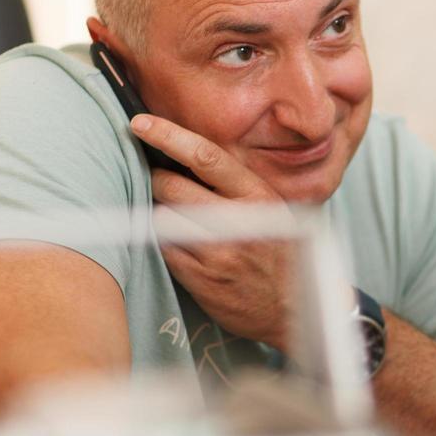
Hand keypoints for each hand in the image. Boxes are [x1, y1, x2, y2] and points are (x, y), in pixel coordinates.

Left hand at [132, 114, 295, 349]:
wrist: (296, 311)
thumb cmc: (281, 255)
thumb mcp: (274, 212)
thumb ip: (238, 188)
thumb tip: (187, 158)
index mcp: (257, 197)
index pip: (206, 157)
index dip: (168, 136)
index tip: (140, 124)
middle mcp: (237, 222)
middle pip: (172, 186)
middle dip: (156, 178)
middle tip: (159, 181)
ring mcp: (217, 252)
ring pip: (162, 217)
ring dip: (158, 211)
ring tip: (174, 214)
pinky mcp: (200, 279)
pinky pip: (163, 248)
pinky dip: (162, 240)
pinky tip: (177, 241)